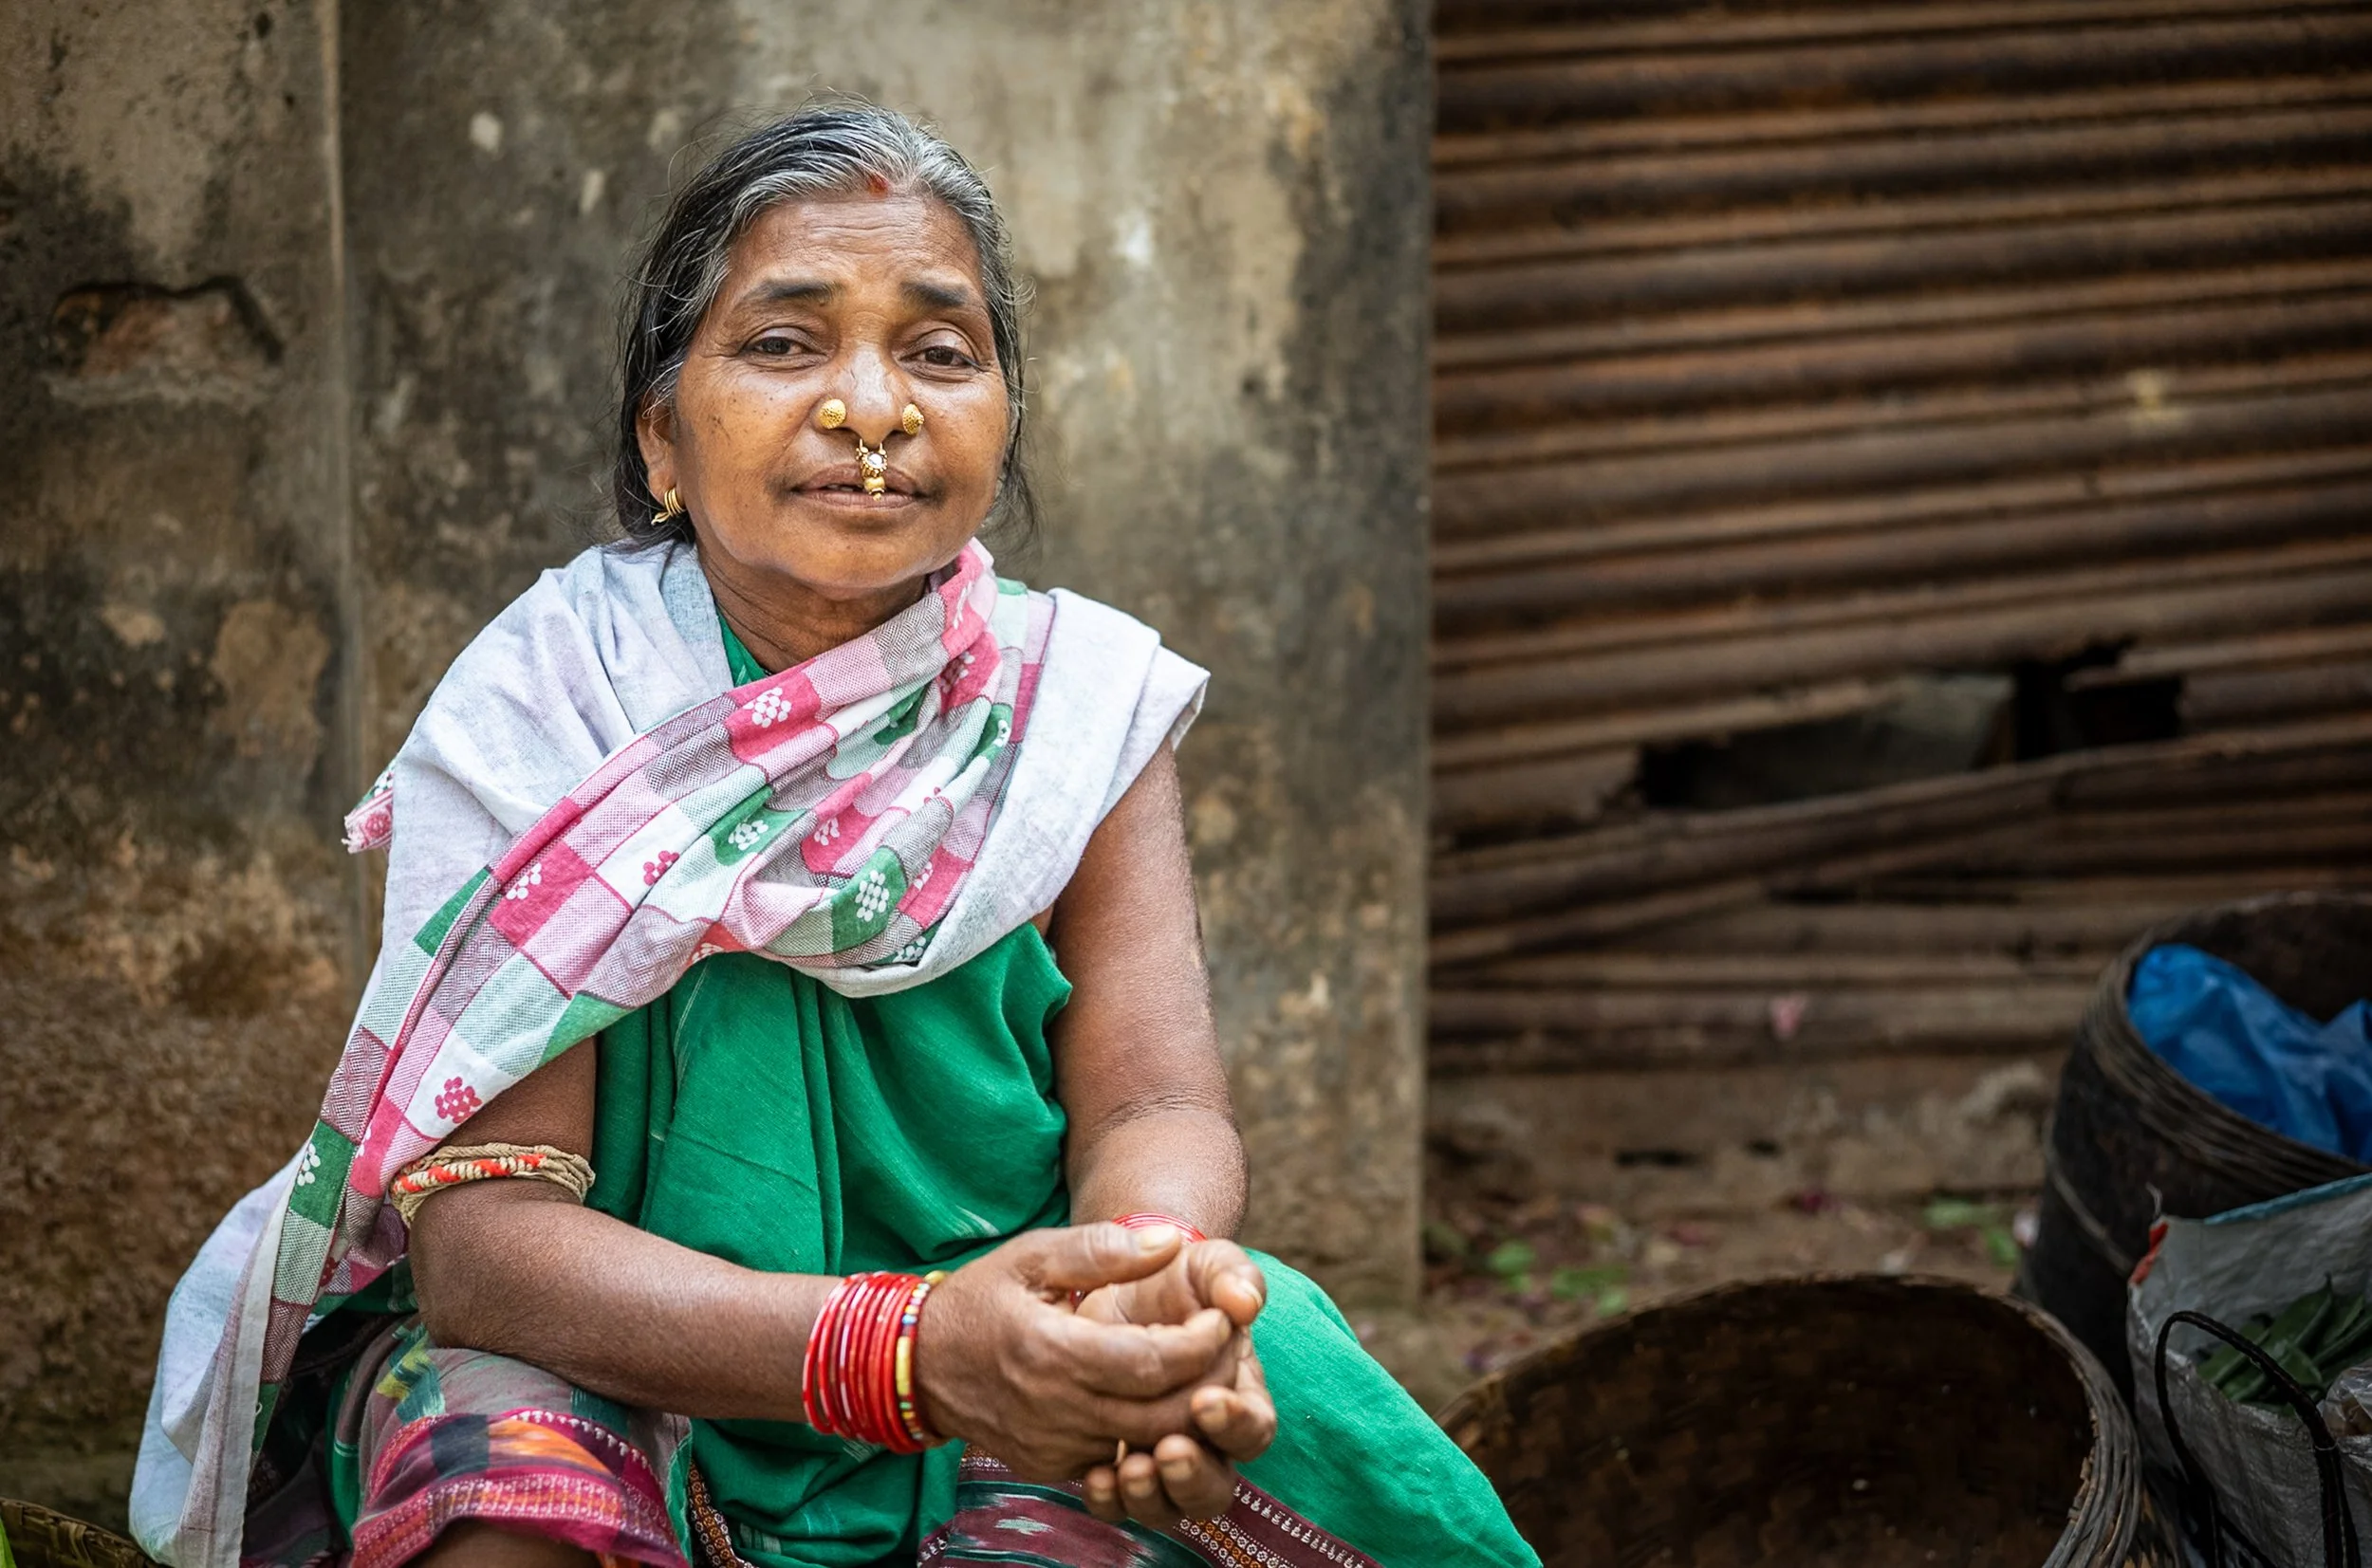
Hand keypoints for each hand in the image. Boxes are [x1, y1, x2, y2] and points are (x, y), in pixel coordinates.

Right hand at [915, 1224, 1237, 1479]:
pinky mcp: (1052, 1465)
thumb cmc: (981, 1299)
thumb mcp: (1033, 1256)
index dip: (1200, 1344)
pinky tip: (1160, 1397)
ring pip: (1145, 1443)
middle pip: (1162, 1414)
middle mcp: (1055, 1409)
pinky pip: (1118, 1455)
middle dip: (1208, 1382)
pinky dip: (1148, 1431)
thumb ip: (1102, 1248)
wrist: (917, 1364)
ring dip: (1186, 1412)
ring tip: (1204, 1370)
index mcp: (1052, 1351)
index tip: (1222, 1318)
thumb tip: (1170, 1242)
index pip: (1152, 1362)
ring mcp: (1054, 1446)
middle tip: (1228, 1347)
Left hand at [1077, 1237, 1275, 1527]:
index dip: (1237, 1422)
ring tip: (1129, 1469)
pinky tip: (1094, 1476)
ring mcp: (1160, 1459)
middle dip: (1193, 1474)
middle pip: (1216, 1485)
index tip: (1207, 1402)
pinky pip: (1118, 1506)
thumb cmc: (1167, 1277)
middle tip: (1167, 1451)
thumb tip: (1245, 1301)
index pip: (1255, 1426)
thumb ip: (1231, 1274)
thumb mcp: (1201, 1264)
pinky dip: (1109, 1501)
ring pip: (1170, 1506)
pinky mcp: (1117, 1468)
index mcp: (1238, 1393)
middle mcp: (1204, 1438)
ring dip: (1154, 1496)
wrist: (1107, 1289)